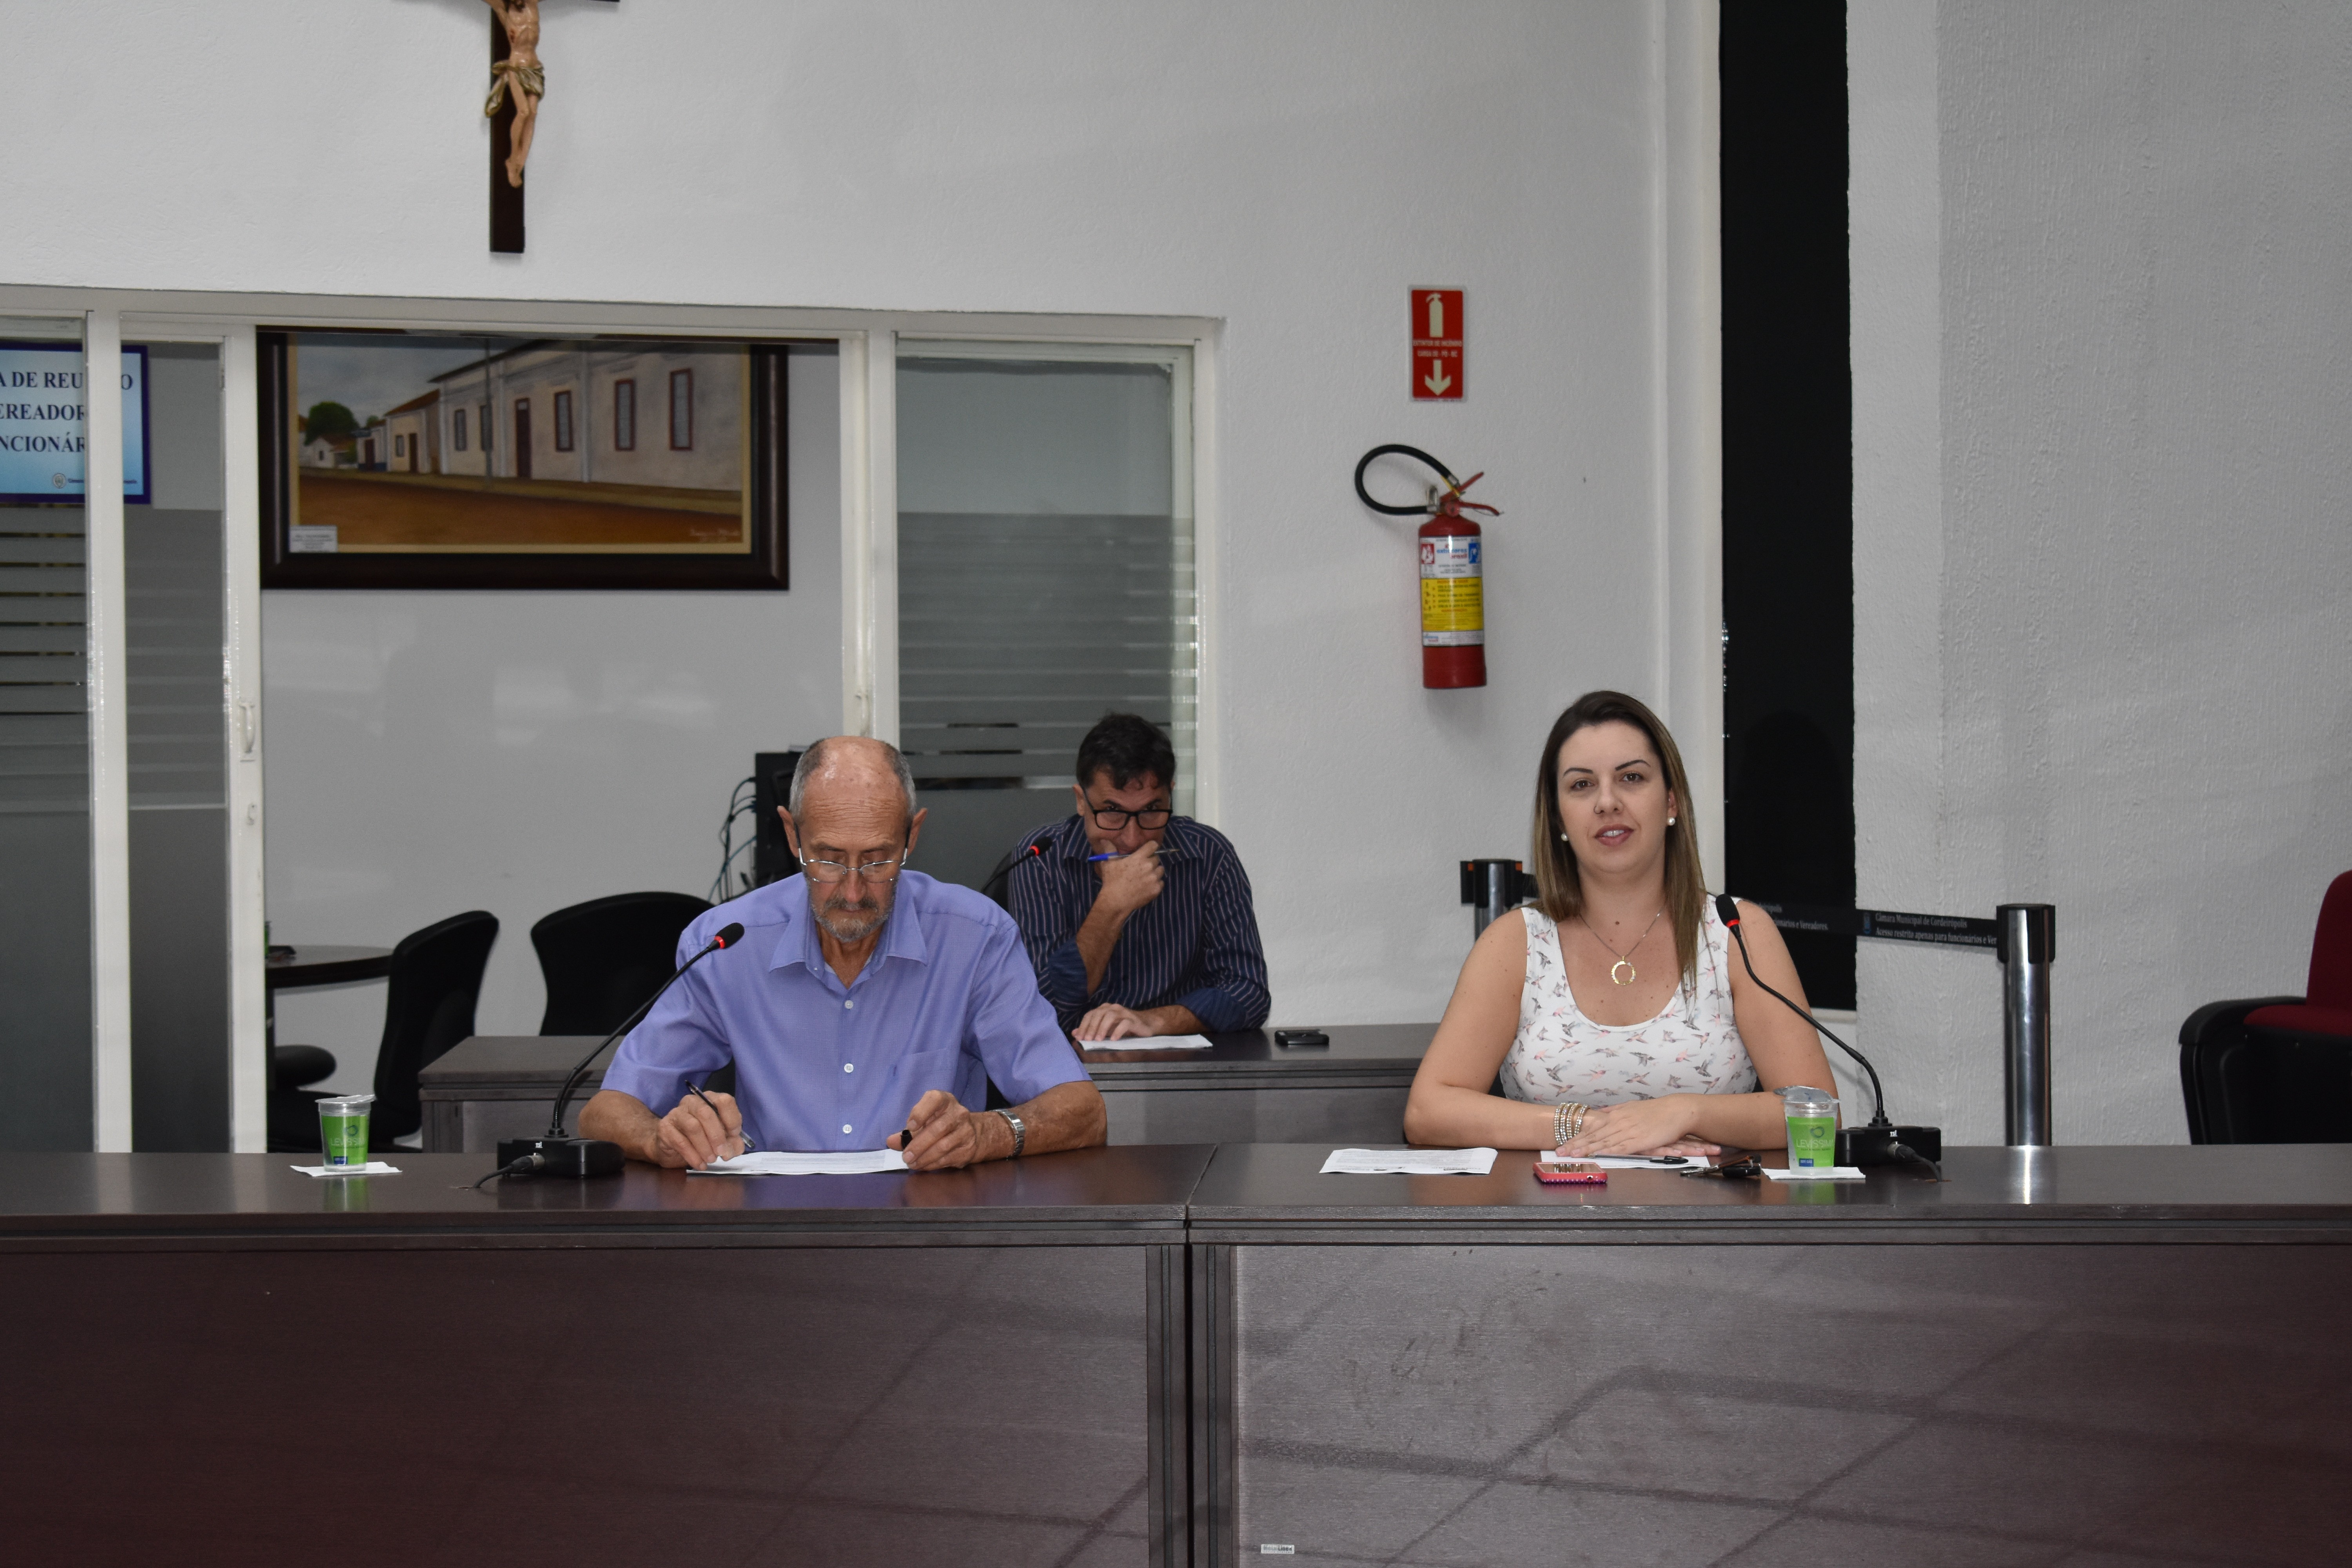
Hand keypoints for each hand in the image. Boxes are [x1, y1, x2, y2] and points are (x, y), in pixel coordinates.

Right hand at [651, 1089, 742, 1169]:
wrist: (672, 1145)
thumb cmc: (700, 1138)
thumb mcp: (720, 1138)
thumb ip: (731, 1141)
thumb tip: (736, 1148)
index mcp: (709, 1100)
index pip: (724, 1100)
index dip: (732, 1118)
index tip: (734, 1134)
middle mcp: (692, 1102)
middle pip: (706, 1113)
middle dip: (717, 1135)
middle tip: (722, 1153)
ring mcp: (676, 1113)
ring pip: (693, 1127)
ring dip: (705, 1147)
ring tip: (711, 1160)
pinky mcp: (665, 1128)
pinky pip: (680, 1142)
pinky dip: (693, 1155)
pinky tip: (700, 1164)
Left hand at [890, 1088, 1000, 1169]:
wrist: (970, 1132)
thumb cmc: (940, 1123)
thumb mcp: (924, 1121)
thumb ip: (907, 1131)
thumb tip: (891, 1141)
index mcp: (945, 1100)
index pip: (934, 1099)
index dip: (921, 1112)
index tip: (910, 1126)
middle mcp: (958, 1113)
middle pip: (938, 1128)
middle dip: (919, 1145)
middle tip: (905, 1156)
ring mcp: (966, 1131)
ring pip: (943, 1146)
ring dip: (924, 1157)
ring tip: (912, 1163)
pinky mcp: (968, 1148)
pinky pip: (948, 1158)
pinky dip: (933, 1164)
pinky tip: (923, 1166)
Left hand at [1073, 1003, 1153, 1042]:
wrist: (1145, 1024)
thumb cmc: (1123, 1026)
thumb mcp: (1105, 1029)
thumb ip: (1091, 1030)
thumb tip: (1074, 1033)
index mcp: (1104, 1009)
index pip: (1090, 1015)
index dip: (1083, 1026)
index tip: (1079, 1038)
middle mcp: (1113, 1008)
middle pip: (1098, 1014)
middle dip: (1091, 1027)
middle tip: (1087, 1039)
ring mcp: (1123, 1012)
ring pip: (1110, 1016)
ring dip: (1102, 1028)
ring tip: (1098, 1040)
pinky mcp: (1133, 1020)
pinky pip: (1124, 1023)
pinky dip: (1117, 1031)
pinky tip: (1113, 1039)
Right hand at [1093, 843, 1164, 917]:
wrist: (1116, 901)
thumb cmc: (1112, 881)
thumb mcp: (1108, 863)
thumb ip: (1109, 850)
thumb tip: (1104, 839)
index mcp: (1139, 857)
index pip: (1153, 845)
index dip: (1151, 847)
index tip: (1147, 851)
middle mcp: (1149, 866)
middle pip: (1156, 858)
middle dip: (1150, 861)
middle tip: (1142, 868)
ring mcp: (1154, 878)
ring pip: (1160, 870)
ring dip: (1155, 872)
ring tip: (1145, 877)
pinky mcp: (1157, 889)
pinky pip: (1161, 882)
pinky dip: (1156, 883)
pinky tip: (1147, 886)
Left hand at [1556, 1097, 1708, 1158]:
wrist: (1677, 1110)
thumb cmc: (1657, 1110)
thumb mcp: (1632, 1107)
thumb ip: (1616, 1110)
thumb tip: (1602, 1112)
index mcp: (1616, 1115)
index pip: (1592, 1128)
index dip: (1576, 1136)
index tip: (1562, 1143)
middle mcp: (1619, 1122)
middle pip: (1593, 1135)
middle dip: (1574, 1144)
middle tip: (1559, 1152)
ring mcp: (1628, 1131)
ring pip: (1603, 1141)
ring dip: (1586, 1149)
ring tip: (1571, 1155)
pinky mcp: (1639, 1140)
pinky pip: (1620, 1147)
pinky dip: (1607, 1151)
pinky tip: (1596, 1155)